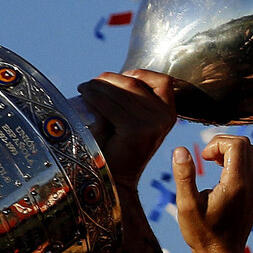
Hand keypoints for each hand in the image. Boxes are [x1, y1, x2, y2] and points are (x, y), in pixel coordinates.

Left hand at [77, 70, 176, 189]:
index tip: (119, 76)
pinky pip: (110, 105)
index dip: (140, 73)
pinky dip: (94, 97)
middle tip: (90, 83)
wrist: (114, 179)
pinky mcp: (136, 130)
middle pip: (136, 83)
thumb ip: (126, 99)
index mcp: (168, 113)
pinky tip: (85, 96)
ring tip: (84, 88)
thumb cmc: (117, 147)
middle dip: (110, 78)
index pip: (162, 81)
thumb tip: (105, 78)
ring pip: (122, 91)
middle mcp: (165, 117)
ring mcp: (152, 124)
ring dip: (98, 86)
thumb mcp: (129, 118)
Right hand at [173, 135, 252, 252]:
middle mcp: (251, 184)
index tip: (203, 157)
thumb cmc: (202, 234)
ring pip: (251, 154)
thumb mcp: (187, 206)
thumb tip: (180, 150)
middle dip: (224, 143)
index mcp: (237, 184)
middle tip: (207, 157)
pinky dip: (237, 161)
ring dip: (231, 151)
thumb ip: (184, 176)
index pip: (237, 145)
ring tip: (213, 163)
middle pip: (246, 145)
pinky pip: (251, 166)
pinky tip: (221, 174)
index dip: (217, 143)